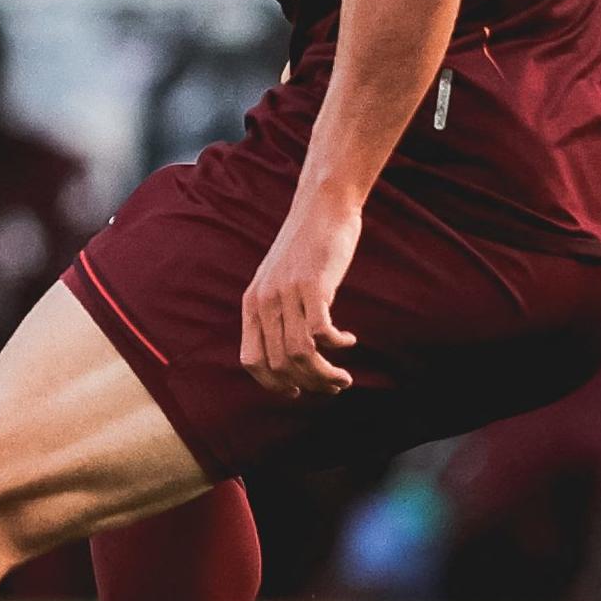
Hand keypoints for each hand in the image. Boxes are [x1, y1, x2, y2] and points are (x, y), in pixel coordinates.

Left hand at [240, 198, 362, 398]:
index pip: (252, 360)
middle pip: (280, 364)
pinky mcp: (312, 285)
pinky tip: (349, 339)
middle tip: (333, 386)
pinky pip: (320, 332)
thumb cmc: (305, 248)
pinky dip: (337, 344)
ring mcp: (286, 293)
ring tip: (344, 377)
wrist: (320, 208)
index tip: (296, 392)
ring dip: (325, 374)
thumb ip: (279, 311)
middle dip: (308, 384)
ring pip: (300, 354)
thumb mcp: (280, 280)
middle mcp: (264, 301)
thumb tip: (291, 351)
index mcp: (251, 304)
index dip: (273, 384)